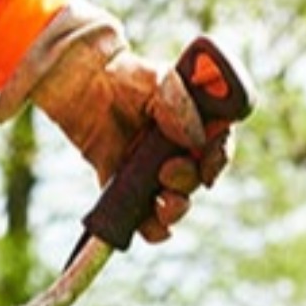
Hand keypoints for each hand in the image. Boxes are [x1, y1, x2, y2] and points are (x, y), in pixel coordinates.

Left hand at [0, 3, 233, 242]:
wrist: (87, 85)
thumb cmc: (128, 76)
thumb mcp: (159, 81)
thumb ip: (179, 106)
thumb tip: (195, 141)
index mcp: (196, 125)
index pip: (218, 149)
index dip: (218, 161)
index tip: (209, 169)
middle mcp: (179, 152)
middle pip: (197, 180)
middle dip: (187, 181)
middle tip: (166, 172)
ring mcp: (155, 173)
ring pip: (176, 202)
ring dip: (174, 209)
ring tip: (161, 203)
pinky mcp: (129, 188)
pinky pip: (145, 218)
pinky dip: (151, 229)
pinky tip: (151, 228)